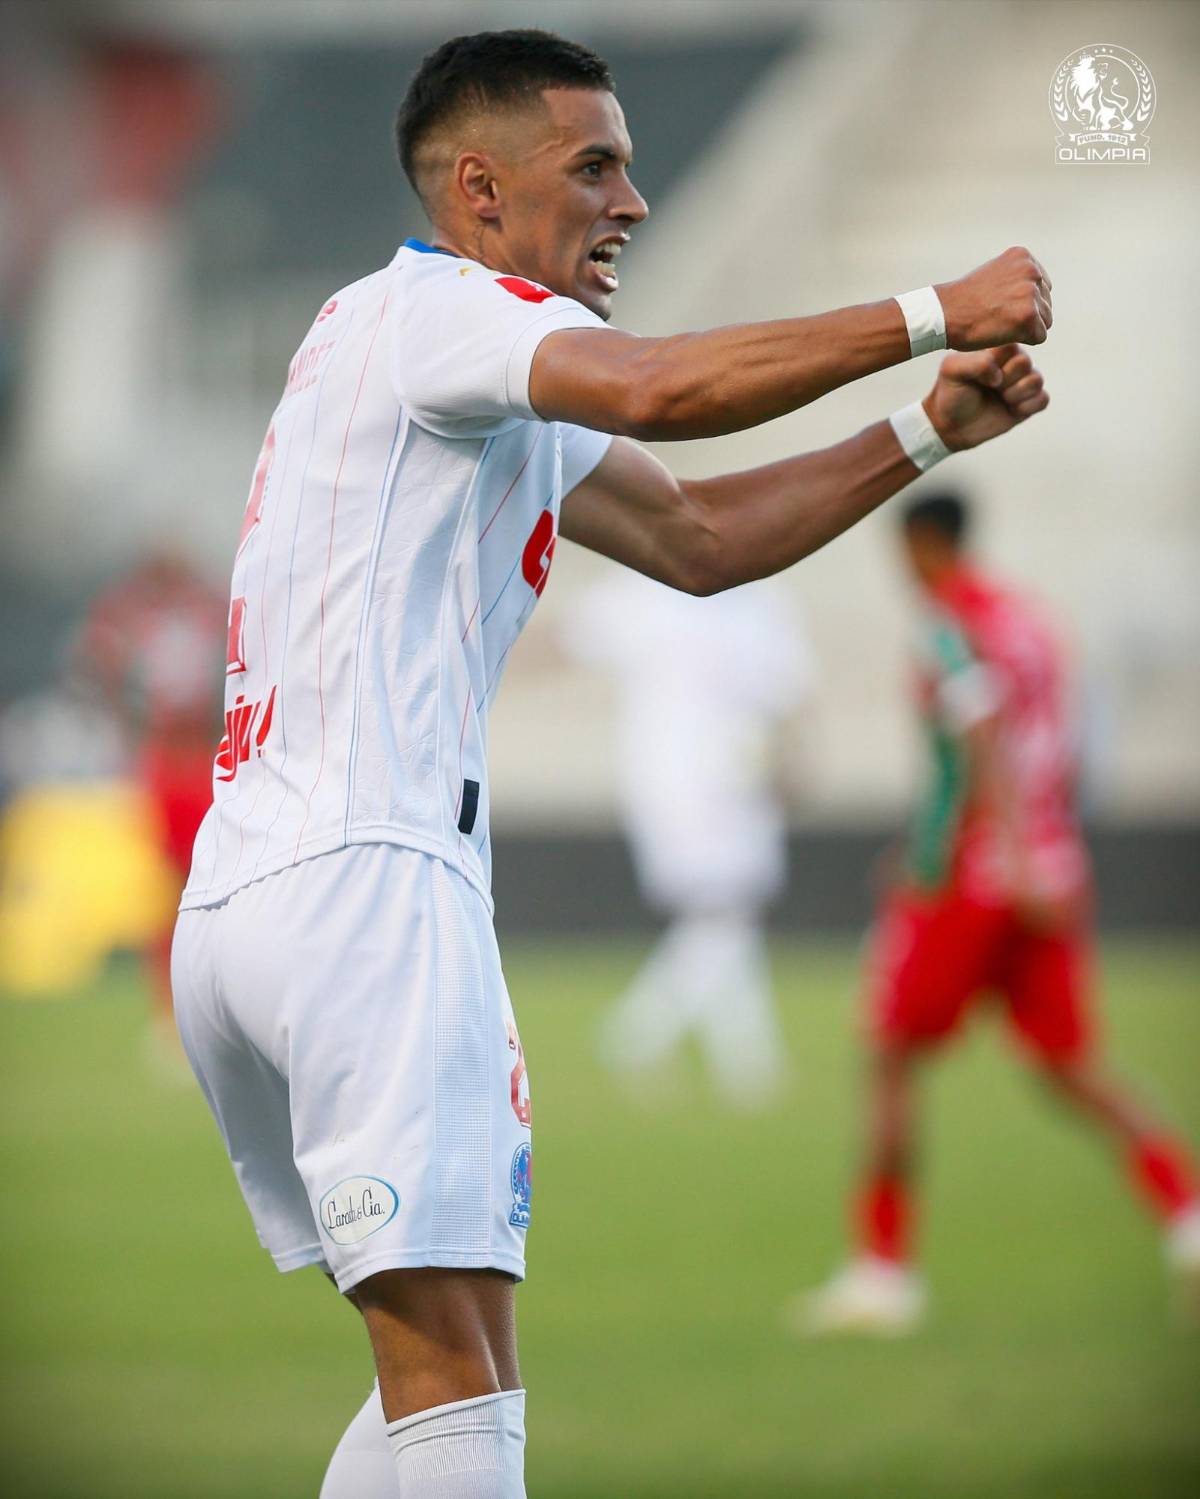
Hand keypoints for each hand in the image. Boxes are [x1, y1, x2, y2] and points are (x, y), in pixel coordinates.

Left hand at [922, 345, 1048, 450]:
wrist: (950, 425)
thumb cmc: (950, 393)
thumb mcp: (952, 371)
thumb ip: (976, 362)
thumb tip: (999, 374)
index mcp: (996, 350)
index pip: (1012, 346)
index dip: (999, 363)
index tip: (981, 376)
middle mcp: (1011, 364)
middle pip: (1025, 362)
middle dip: (1006, 380)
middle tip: (991, 388)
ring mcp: (1021, 383)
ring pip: (1036, 380)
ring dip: (1016, 394)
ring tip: (1000, 399)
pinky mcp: (1027, 403)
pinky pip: (1043, 399)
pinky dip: (1027, 406)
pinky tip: (1011, 410)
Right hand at [935, 247, 1051, 349]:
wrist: (944, 314)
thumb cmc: (963, 300)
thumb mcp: (993, 273)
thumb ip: (1017, 276)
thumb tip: (1039, 288)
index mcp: (1023, 257)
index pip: (1042, 286)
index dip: (1022, 302)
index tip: (1001, 306)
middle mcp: (1031, 271)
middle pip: (1046, 303)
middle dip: (1026, 315)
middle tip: (998, 318)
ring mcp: (1030, 293)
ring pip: (1045, 320)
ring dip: (1025, 328)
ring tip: (1000, 325)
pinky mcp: (1028, 316)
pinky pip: (1039, 336)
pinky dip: (1023, 340)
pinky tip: (1002, 334)